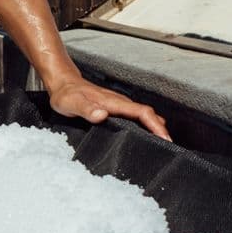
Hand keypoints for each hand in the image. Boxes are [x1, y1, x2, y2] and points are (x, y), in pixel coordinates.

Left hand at [47, 76, 170, 141]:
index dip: (155, 125)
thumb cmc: (66, 95)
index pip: (142, 112)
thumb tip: (102, 115)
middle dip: (160, 130)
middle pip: (147, 115)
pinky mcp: (115, 109)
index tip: (165, 138)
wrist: (62, 84)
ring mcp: (118, 105)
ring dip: (154, 128)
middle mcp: (120, 103)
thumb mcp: (72, 103)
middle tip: (169, 148)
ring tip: (161, 146)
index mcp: (113, 102)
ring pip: (143, 116)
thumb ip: (86, 109)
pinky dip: (145, 126)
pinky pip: (135, 117)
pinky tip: (144, 137)